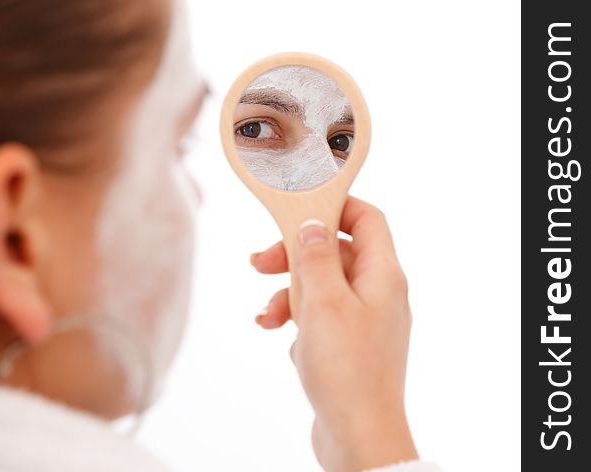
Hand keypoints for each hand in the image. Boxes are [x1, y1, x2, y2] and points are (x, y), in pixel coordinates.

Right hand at [250, 196, 418, 471]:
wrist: (359, 437)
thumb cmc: (346, 369)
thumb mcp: (323, 302)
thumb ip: (315, 258)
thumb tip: (313, 225)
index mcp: (383, 276)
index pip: (366, 218)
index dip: (333, 207)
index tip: (295, 210)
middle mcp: (379, 294)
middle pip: (335, 252)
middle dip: (294, 255)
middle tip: (259, 264)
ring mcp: (365, 321)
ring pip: (321, 286)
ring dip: (288, 293)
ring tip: (266, 316)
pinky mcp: (350, 346)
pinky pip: (320, 317)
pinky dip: (297, 320)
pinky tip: (284, 340)